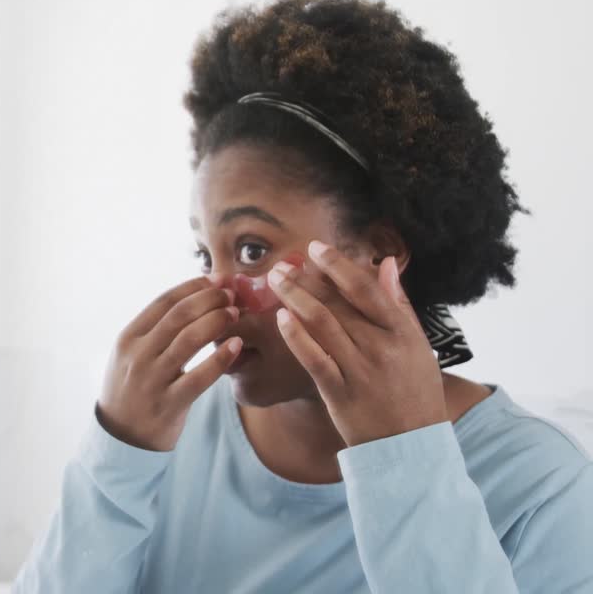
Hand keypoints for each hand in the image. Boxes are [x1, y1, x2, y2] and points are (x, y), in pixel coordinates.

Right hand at [98, 277, 242, 451]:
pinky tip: (235, 345)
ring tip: (235, 313)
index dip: (193, 287)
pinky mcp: (169, 403)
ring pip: (189, 340)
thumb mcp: (131, 354)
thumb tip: (191, 298)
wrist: (122, 436)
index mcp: (128, 338)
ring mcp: (152, 379)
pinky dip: (220, 359)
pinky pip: (200, 377)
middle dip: (209, 299)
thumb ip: (154, 330)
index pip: (163, 302)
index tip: (216, 279)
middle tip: (231, 293)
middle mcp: (138, 355)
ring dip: (216, 321)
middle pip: (178, 316)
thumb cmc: (134, 388)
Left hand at [270, 240, 446, 446]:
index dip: (338, 265)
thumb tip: (387, 263)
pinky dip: (297, 336)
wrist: (412, 446)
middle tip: (282, 263)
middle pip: (338, 303)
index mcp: (402, 333)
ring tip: (275, 281)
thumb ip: (399, 304)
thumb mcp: (418, 345)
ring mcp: (360, 370)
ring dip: (295, 297)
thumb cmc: (415, 392)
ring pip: (323, 324)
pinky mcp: (340, 393)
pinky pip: (314, 359)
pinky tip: (281, 317)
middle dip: (306, 279)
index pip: (366, 289)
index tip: (316, 248)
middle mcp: (381, 348)